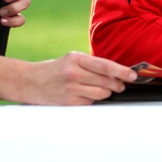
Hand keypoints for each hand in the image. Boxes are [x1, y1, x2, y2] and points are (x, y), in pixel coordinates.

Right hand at [23, 52, 137, 104]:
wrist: (28, 81)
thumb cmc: (54, 70)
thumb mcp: (72, 60)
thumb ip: (92, 65)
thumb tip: (116, 72)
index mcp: (76, 58)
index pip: (106, 65)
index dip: (122, 71)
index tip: (133, 75)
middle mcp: (74, 73)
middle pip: (106, 82)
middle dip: (117, 84)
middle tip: (120, 85)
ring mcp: (71, 89)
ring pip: (101, 94)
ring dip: (107, 93)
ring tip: (103, 90)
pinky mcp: (68, 102)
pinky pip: (90, 103)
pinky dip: (93, 100)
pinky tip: (86, 95)